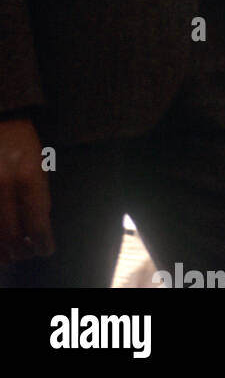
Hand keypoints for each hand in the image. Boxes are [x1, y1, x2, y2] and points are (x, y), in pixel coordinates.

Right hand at [0, 117, 53, 263]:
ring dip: (2, 250)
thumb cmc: (20, 143)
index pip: (36, 221)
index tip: (46, 250)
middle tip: (27, 255)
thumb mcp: (40, 162)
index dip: (41, 241)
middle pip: (11, 233)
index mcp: (27, 174)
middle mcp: (3, 183)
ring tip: (10, 256)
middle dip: (21, 250)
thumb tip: (39, 229)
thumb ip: (39, 194)